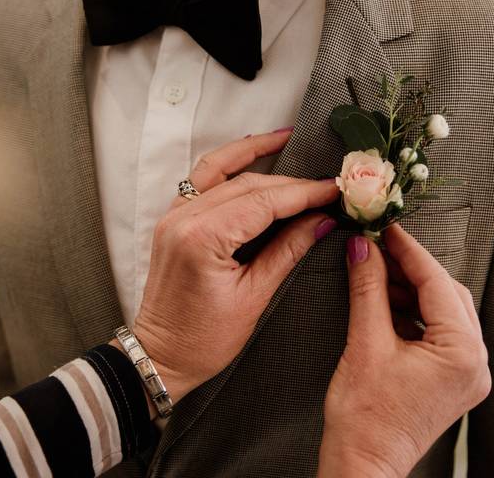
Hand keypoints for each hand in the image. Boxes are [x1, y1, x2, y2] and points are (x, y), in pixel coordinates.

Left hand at [129, 129, 339, 406]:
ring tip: (287, 138)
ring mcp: (174, 216)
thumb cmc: (203, 340)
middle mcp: (184, 218)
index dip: (304, 193)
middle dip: (290, 181)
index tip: (335, 189)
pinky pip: (202, 180)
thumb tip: (321, 221)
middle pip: (247, 183)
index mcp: (203, 238)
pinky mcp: (173, 220)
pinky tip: (252, 156)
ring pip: (220, 170)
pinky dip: (228, 165)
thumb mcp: (254, 298)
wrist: (158, 356)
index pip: (264, 201)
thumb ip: (287, 252)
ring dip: (254, 154)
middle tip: (326, 182)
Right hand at [317, 225, 490, 477]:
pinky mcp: (454, 381)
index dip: (408, 251)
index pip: (437, 283)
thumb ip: (368, 289)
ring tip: (375, 274)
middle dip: (412, 269)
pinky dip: (415, 314)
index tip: (387, 227)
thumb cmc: (365, 416)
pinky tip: (385, 303)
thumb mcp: (364, 343)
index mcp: (462, 353)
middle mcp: (476, 364)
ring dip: (412, 291)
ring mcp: (468, 375)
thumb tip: (364, 248)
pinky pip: (441, 333)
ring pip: (445, 312)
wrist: (363, 465)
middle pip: (447, 294)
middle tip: (378, 247)